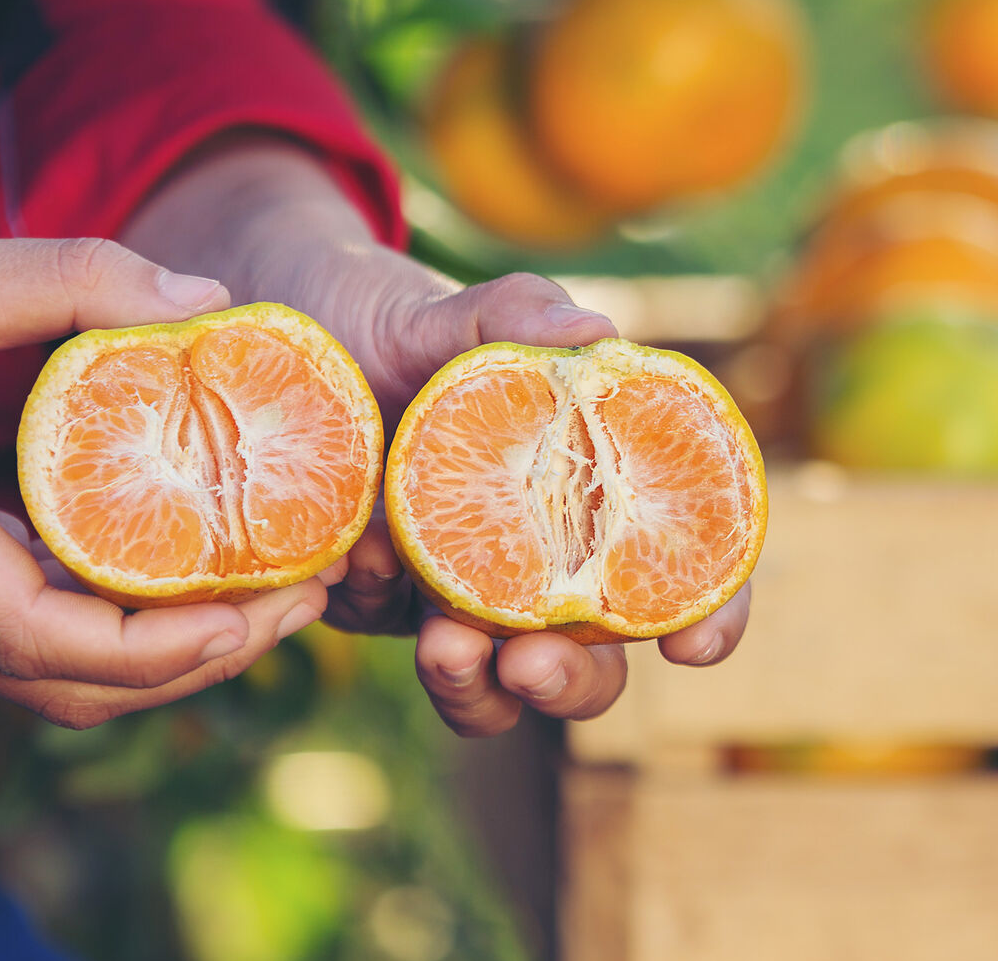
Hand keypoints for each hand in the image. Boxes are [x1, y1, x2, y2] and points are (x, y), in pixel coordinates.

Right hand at [0, 229, 335, 728]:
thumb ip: (79, 277)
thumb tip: (216, 305)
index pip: (38, 633)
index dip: (160, 645)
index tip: (259, 611)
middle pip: (60, 683)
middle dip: (194, 662)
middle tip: (304, 603)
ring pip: (43, 676)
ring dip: (159, 655)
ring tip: (269, 598)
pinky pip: (19, 636)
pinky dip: (108, 625)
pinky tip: (186, 574)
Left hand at [119, 138, 751, 735]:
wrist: (287, 321)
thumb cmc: (403, 315)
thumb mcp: (460, 310)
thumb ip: (519, 317)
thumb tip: (593, 332)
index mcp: (596, 496)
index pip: (683, 572)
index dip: (711, 615)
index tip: (693, 646)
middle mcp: (540, 561)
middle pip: (593, 663)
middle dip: (573, 682)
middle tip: (531, 664)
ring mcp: (457, 592)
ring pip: (490, 687)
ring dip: (473, 685)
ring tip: (441, 645)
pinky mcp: (375, 597)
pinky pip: (383, 629)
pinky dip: (376, 604)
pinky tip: (359, 555)